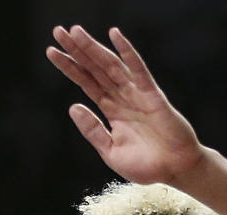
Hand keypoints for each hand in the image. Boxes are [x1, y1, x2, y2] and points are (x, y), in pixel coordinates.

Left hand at [46, 25, 203, 185]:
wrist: (174, 170)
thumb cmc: (147, 165)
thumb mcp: (111, 152)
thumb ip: (93, 131)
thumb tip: (73, 107)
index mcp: (112, 110)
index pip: (87, 83)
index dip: (70, 67)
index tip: (51, 52)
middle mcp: (122, 97)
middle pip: (95, 68)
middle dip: (77, 50)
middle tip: (58, 31)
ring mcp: (136, 93)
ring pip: (110, 65)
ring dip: (93, 47)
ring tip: (74, 32)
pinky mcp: (152, 94)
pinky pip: (137, 69)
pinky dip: (127, 51)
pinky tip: (114, 35)